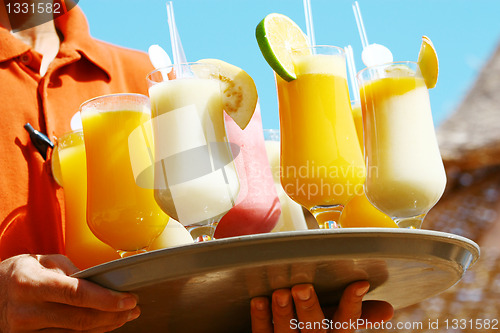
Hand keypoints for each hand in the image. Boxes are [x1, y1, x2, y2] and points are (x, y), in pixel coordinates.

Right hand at [0, 254, 139, 331]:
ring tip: (125, 316)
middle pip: (79, 319)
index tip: (129, 299)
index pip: (75, 294)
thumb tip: (100, 282)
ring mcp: (25, 332)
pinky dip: (90, 332)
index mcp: (30, 283)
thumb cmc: (18, 273)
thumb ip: (70, 271)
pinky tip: (105, 324)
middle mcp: (26, 311)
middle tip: (134, 308)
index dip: (106, 299)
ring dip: (106, 325)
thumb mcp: (41, 261)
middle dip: (112, 315)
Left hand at [250, 281, 392, 332]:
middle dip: (308, 309)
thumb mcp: (335, 324)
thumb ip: (357, 316)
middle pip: (314, 330)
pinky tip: (259, 301)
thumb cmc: (315, 330)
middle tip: (302, 287)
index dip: (353, 306)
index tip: (359, 284)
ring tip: (280, 293)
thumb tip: (388, 310)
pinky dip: (261, 319)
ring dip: (282, 314)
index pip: (347, 324)